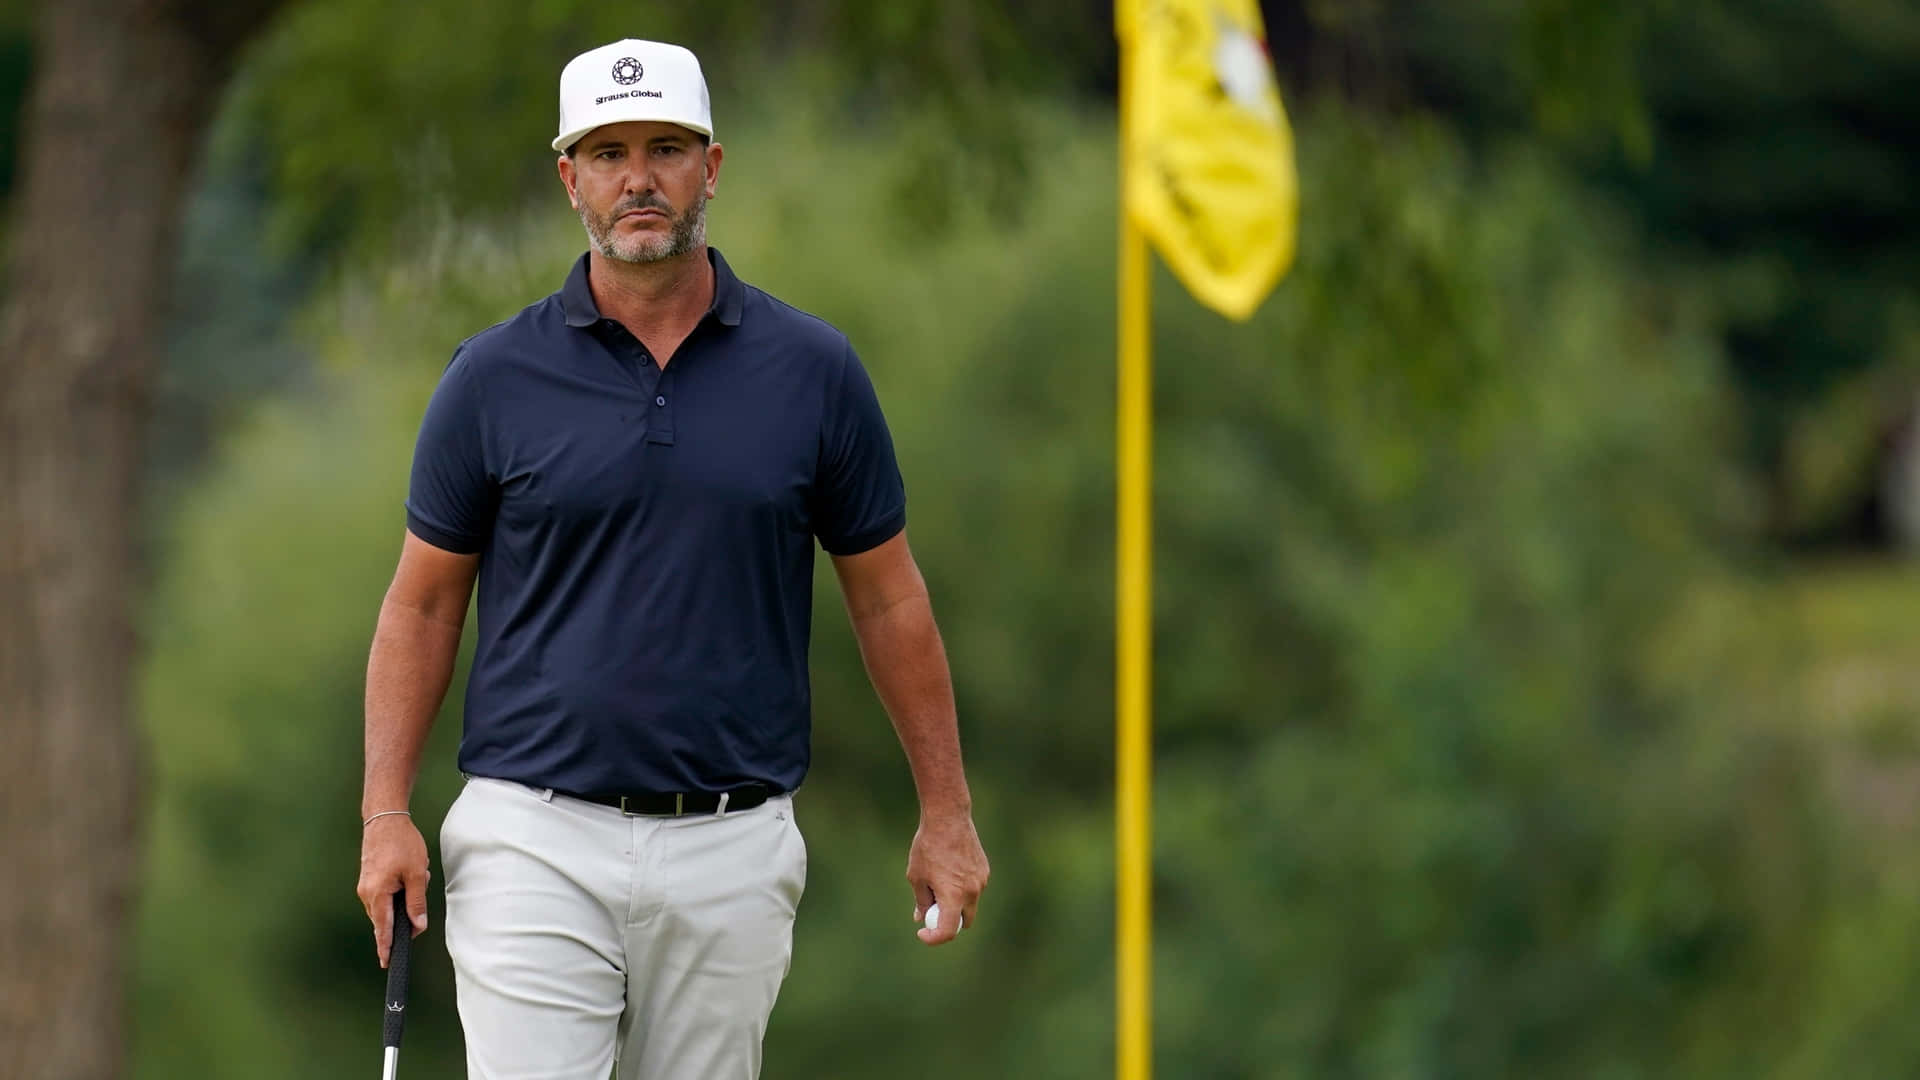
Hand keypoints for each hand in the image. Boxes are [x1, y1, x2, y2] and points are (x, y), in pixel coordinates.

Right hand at [356, 814, 430, 967]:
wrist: (384, 819)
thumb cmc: (401, 844)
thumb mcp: (416, 874)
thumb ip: (417, 902)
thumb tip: (418, 926)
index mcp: (377, 894)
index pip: (382, 929)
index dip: (386, 947)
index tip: (387, 962)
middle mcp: (366, 893)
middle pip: (385, 918)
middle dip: (405, 912)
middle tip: (419, 889)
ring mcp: (365, 886)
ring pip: (387, 905)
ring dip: (404, 896)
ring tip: (417, 873)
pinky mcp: (368, 879)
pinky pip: (385, 894)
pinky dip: (399, 889)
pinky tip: (410, 872)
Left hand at [908, 812, 988, 945]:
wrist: (948, 819)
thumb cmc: (927, 847)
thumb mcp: (916, 876)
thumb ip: (921, 901)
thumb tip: (922, 917)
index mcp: (953, 896)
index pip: (948, 931)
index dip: (934, 938)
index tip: (922, 933)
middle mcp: (972, 892)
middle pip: (963, 922)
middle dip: (948, 922)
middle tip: (931, 910)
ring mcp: (981, 881)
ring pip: (969, 904)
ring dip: (955, 903)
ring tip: (938, 880)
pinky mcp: (984, 870)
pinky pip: (974, 888)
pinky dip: (962, 888)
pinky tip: (950, 868)